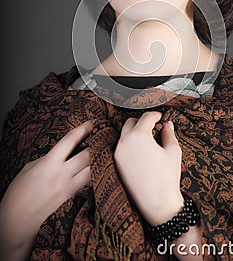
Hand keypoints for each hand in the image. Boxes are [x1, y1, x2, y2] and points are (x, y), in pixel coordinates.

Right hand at [0, 120, 92, 259]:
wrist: (18, 218)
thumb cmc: (20, 190)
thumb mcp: (32, 167)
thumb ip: (50, 157)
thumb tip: (64, 152)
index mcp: (49, 163)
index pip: (70, 141)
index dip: (83, 129)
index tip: (92, 122)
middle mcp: (61, 174)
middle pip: (87, 155)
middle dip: (97, 143)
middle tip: (104, 134)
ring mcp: (68, 186)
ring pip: (92, 169)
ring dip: (99, 158)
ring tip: (105, 149)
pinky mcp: (71, 196)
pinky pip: (88, 181)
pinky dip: (93, 172)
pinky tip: (96, 166)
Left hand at [114, 112, 183, 225]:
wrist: (157, 204)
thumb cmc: (167, 178)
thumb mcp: (173, 151)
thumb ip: (169, 134)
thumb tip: (168, 124)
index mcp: (139, 135)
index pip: (146, 117)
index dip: (155, 115)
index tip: (160, 117)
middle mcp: (124, 142)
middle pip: (130, 122)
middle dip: (142, 122)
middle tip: (153, 127)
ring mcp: (117, 153)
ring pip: (123, 135)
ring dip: (133, 133)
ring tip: (146, 140)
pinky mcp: (115, 164)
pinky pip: (120, 148)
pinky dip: (128, 145)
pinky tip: (139, 152)